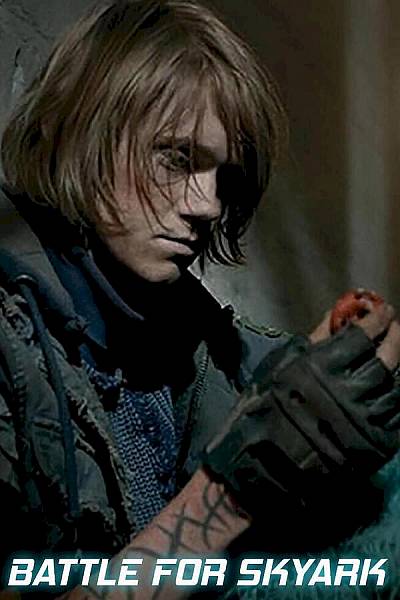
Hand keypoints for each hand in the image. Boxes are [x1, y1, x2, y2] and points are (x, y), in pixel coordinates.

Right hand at [203, 301, 399, 516]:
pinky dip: (395, 398)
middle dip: (393, 336)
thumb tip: (340, 313)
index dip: (376, 318)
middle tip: (392, 327)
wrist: (262, 463)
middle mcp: (348, 393)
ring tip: (390, 358)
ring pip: (395, 387)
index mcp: (322, 369)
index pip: (362, 335)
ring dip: (397, 367)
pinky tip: (387, 389)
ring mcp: (364, 421)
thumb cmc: (265, 408)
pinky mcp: (374, 445)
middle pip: (387, 358)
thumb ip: (316, 338)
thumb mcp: (282, 364)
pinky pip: (397, 416)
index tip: (381, 310)